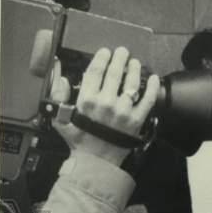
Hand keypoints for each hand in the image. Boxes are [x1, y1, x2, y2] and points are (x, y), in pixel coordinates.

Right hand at [50, 46, 159, 165]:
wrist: (97, 161)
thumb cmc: (79, 140)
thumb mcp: (60, 118)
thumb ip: (58, 96)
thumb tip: (61, 77)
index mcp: (86, 100)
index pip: (95, 72)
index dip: (101, 58)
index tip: (106, 52)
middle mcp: (105, 103)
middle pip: (114, 73)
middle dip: (120, 58)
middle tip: (123, 51)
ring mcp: (122, 112)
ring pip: (131, 83)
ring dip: (134, 69)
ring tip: (135, 62)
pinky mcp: (136, 121)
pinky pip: (147, 100)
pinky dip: (151, 87)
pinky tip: (153, 78)